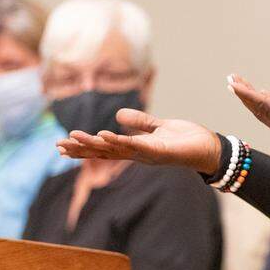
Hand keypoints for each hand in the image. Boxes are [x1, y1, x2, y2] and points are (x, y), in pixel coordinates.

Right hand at [57, 109, 221, 173]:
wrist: (211, 148)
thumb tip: (117, 115)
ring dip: (93, 145)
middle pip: (104, 152)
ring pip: (114, 150)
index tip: (63, 144)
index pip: (105, 147)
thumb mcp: (160, 126)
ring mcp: (147, 154)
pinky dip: (119, 141)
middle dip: (81, 149)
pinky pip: (136, 146)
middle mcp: (138, 153)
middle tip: (58, 145)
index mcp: (136, 147)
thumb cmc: (188, 139)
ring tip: (73, 139)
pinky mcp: (160, 151)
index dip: (85, 147)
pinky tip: (104, 135)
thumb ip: (140, 122)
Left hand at [227, 74, 269, 174]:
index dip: (248, 94)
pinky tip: (267, 99)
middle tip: (231, 79)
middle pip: (261, 113)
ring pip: (267, 118)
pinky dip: (267, 109)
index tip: (233, 82)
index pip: (266, 107)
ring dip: (254, 103)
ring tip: (242, 87)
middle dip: (245, 96)